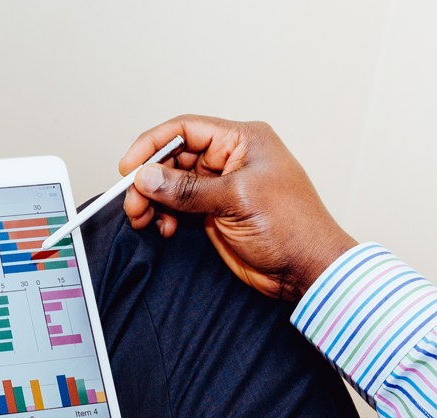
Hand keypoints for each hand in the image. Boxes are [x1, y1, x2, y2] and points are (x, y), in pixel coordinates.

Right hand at [119, 114, 357, 300]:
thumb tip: (147, 177)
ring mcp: (221, 187)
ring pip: (172, 185)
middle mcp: (230, 159)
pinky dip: (165, 216)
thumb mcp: (236, 200)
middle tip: (133, 202)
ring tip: (143, 218)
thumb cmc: (292, 227)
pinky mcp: (215, 213)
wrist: (307, 269)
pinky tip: (164, 229)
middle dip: (150, 179)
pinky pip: (179, 207)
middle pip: (174, 158)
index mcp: (242, 140)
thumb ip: (187, 189)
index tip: (129, 167)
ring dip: (153, 200)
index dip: (153, 145)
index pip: (186, 129)